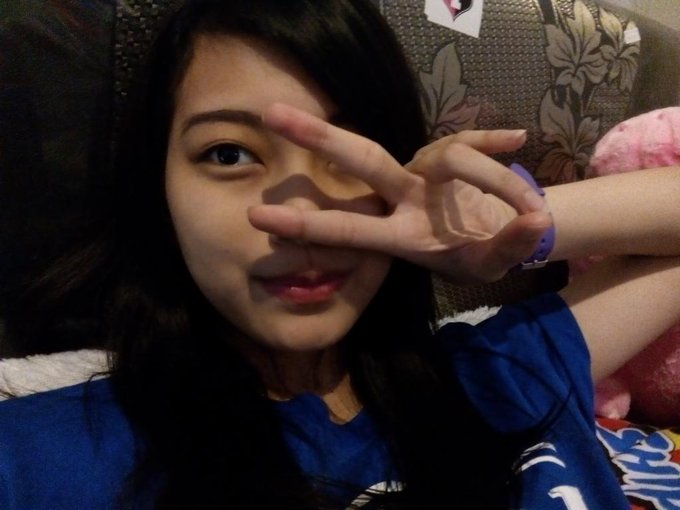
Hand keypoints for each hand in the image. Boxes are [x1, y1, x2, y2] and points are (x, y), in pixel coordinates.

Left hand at [248, 103, 552, 283]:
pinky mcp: (450, 155)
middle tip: (271, 114)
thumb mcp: (489, 264)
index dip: (306, 225)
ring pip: (448, 152)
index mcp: (400, 235)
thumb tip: (536, 223)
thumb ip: (507, 248)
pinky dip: (495, 142)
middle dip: (320, 139)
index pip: (349, 229)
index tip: (258, 218)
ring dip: (493, 178)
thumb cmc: (477, 255)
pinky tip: (517, 140)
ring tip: (529, 212)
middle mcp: (404, 196)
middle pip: (363, 161)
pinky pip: (474, 143)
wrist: (498, 235)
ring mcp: (426, 172)